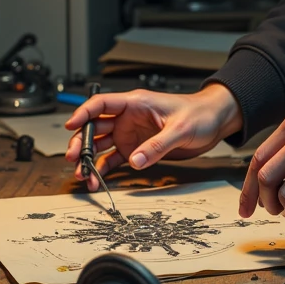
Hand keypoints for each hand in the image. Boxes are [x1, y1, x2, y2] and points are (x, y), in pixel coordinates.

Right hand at [64, 83, 242, 185]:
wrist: (213, 121)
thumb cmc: (199, 113)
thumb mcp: (180, 128)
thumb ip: (157, 145)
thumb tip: (135, 161)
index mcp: (135, 103)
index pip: (101, 104)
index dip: (83, 113)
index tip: (71, 125)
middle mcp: (128, 118)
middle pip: (95, 127)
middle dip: (81, 142)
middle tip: (74, 158)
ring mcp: (130, 134)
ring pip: (101, 145)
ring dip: (89, 159)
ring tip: (82, 175)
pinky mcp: (136, 149)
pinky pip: (114, 159)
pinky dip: (103, 169)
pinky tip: (96, 180)